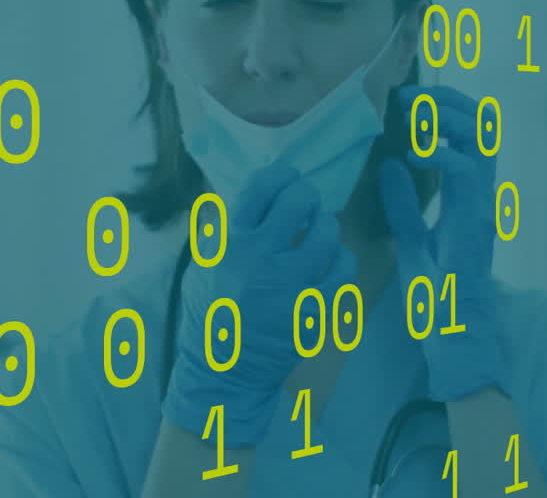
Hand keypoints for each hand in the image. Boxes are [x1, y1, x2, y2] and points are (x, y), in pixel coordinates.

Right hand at [162, 161, 357, 446]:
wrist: (222, 372)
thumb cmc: (210, 313)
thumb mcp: (203, 264)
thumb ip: (226, 228)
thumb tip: (258, 192)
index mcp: (228, 244)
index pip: (261, 188)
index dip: (280, 174)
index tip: (288, 177)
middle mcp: (259, 260)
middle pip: (298, 201)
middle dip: (306, 195)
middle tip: (306, 203)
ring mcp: (289, 287)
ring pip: (327, 232)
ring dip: (326, 226)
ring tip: (320, 231)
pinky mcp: (312, 311)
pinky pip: (343, 270)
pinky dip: (342, 259)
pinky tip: (333, 260)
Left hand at [379, 84, 509, 401]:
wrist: (455, 340)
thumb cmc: (439, 299)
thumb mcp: (411, 241)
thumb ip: (403, 205)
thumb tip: (390, 166)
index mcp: (469, 195)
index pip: (471, 132)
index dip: (445, 106)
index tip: (408, 99)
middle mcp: (482, 194)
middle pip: (484, 123)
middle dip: (447, 99)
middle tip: (409, 97)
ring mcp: (482, 206)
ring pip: (481, 137)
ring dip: (446, 115)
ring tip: (414, 115)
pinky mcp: (474, 222)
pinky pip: (465, 171)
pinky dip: (441, 152)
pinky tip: (415, 154)